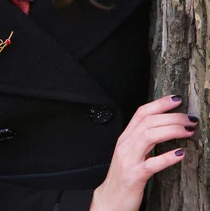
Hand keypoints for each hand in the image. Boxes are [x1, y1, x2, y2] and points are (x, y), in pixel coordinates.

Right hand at [89, 95, 197, 210]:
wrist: (110, 202)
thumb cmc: (123, 178)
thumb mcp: (131, 154)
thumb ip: (143, 141)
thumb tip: (164, 127)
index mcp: (125, 138)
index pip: (141, 112)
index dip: (159, 103)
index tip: (177, 99)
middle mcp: (125, 145)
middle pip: (148, 122)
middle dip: (171, 117)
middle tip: (189, 118)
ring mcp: (129, 160)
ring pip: (148, 136)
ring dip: (171, 130)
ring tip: (188, 131)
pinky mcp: (134, 177)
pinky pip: (151, 164)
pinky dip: (166, 158)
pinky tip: (180, 154)